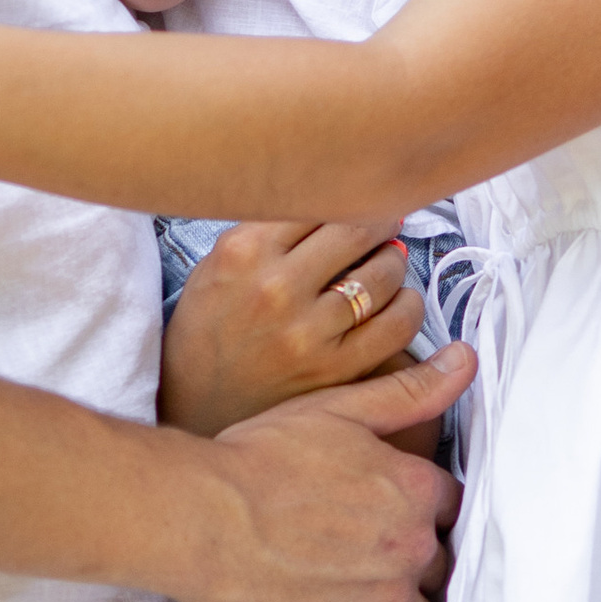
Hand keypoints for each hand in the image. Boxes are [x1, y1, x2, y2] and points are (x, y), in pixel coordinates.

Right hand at [160, 217, 425, 435]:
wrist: (194, 405)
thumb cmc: (210, 329)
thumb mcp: (218, 264)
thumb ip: (269, 230)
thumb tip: (335, 196)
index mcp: (243, 250)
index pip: (318, 198)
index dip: (347, 195)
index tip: (359, 197)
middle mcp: (276, 287)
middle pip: (357, 230)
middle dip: (380, 221)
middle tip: (386, 223)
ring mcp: (307, 331)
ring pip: (382, 275)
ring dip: (394, 262)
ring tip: (390, 262)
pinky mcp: (333, 369)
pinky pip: (395, 326)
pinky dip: (406, 307)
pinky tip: (399, 302)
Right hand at [191, 342, 470, 601]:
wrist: (198, 519)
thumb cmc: (258, 458)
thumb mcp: (338, 410)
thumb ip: (410, 392)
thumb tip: (467, 361)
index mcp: (415, 488)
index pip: (451, 509)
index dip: (422, 512)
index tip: (391, 517)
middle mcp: (412, 546)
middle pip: (441, 566)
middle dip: (414, 565)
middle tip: (371, 561)